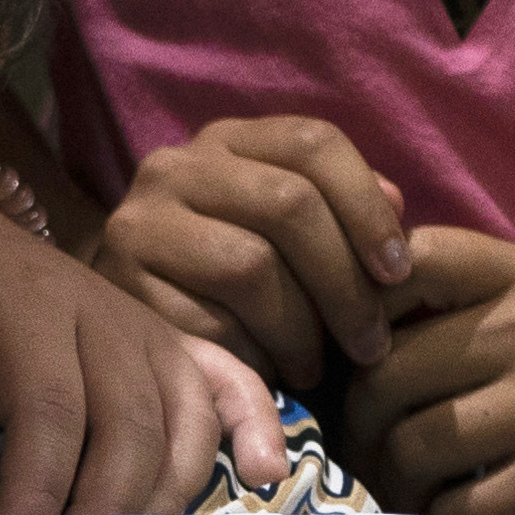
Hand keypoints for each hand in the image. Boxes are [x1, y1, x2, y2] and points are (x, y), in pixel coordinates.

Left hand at [0, 221, 287, 514]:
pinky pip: (234, 384)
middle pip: (129, 425)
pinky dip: (258, 428)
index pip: (52, 408)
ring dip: (161, 496)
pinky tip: (264, 477)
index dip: (41, 484)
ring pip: (184, 421)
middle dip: (105, 508)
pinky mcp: (176, 348)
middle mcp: (104, 317)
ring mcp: (150, 333)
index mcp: (31, 308)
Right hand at [88, 117, 417, 403]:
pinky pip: (208, 322)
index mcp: (227, 141)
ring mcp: (140, 223)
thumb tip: (397, 206)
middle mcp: (176, 167)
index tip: (400, 272)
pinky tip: (263, 374)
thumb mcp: (280, 232)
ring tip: (313, 366)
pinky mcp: (120, 286)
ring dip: (301, 331)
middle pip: (288, 205)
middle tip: (370, 344)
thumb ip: (338, 212)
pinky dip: (252, 357)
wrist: (115, 323)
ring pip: (252, 267)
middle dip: (345, 284)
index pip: (313, 142)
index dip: (367, 208)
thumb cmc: (222, 281)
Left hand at [349, 228, 514, 514]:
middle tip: (369, 454)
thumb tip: (324, 313)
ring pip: (412, 445)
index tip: (357, 363)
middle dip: (361, 427)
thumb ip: (449, 300)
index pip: (404, 264)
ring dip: (398, 484)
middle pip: (385, 374)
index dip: (354, 315)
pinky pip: (455, 511)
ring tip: (415, 489)